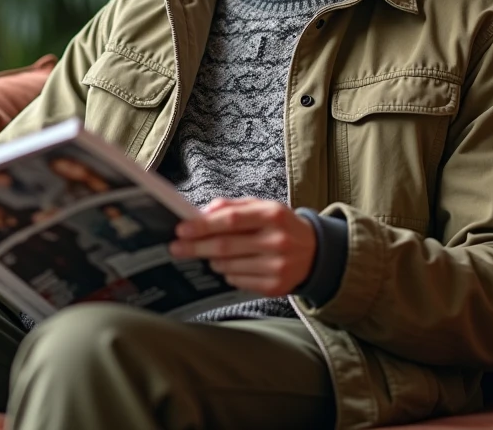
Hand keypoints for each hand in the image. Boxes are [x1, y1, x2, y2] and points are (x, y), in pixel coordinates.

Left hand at [169, 197, 315, 296]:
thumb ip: (233, 206)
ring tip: (206, 255)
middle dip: (196, 247)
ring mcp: (278, 266)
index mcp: (273, 215)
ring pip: (229, 266)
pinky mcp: (276, 287)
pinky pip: (238, 281)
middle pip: (226, 246)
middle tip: (176, 247)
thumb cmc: (281, 226)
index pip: (232, 220)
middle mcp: (277, 241)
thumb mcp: (263, 207)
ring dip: (211, 260)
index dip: (204, 226)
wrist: (316, 253)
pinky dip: (226, 273)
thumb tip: (204, 212)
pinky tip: (228, 266)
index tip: (182, 229)